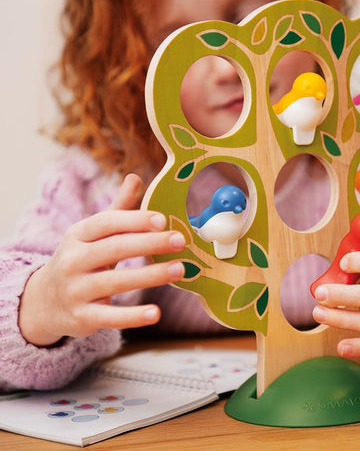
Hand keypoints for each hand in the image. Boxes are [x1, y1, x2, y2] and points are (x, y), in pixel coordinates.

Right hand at [19, 174, 185, 346]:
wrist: (43, 302)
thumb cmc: (80, 261)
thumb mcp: (92, 235)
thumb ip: (118, 210)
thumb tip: (136, 177)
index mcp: (78, 235)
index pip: (106, 223)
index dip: (134, 220)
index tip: (163, 219)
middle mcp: (73, 260)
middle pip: (114, 248)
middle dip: (149, 243)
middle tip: (180, 240)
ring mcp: (75, 290)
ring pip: (115, 282)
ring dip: (150, 276)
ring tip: (181, 269)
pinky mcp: (81, 317)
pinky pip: (109, 317)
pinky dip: (132, 317)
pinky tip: (156, 313)